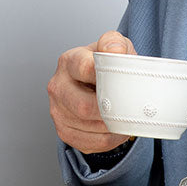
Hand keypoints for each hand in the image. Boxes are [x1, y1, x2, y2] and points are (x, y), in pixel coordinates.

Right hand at [47, 31, 136, 154]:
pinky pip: (91, 142)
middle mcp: (58, 86)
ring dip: (113, 126)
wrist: (96, 84)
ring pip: (88, 126)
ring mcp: (58, 110)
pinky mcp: (64, 131)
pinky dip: (110, 139)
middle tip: (129, 107)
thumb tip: (114, 51)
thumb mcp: (114, 46)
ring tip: (125, 118)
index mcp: (69, 61)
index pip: (84, 69)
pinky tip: (116, 128)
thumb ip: (114, 43)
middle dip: (110, 110)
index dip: (104, 76)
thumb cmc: (106, 66)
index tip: (120, 81)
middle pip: (84, 106)